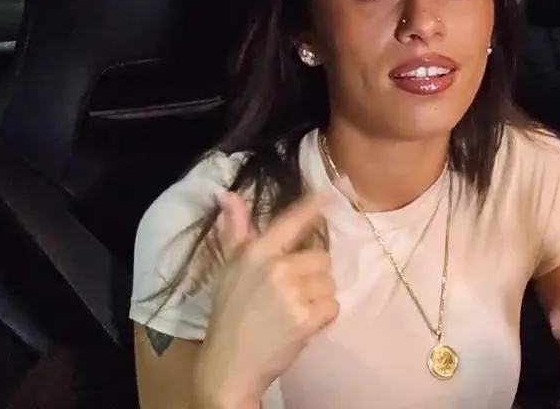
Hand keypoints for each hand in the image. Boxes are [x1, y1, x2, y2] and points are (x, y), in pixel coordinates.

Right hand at [197, 190, 338, 405]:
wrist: (230, 364)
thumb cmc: (229, 314)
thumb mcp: (228, 267)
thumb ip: (234, 229)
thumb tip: (227, 193)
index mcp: (256, 251)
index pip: (291, 221)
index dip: (313, 206)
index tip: (331, 194)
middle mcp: (276, 267)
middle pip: (321, 257)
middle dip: (313, 275)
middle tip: (292, 293)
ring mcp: (292, 293)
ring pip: (329, 282)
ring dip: (319, 297)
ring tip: (295, 311)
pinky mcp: (305, 319)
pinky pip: (332, 306)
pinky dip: (323, 317)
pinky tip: (303, 325)